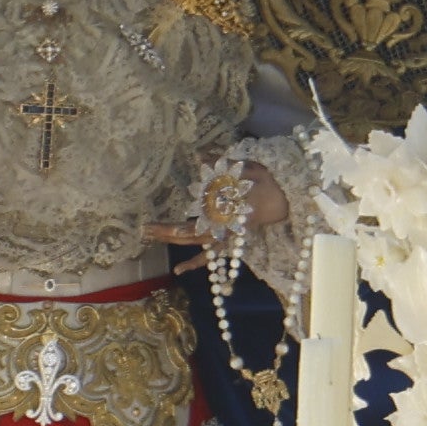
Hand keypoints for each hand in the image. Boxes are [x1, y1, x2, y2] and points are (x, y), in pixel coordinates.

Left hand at [146, 165, 294, 258]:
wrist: (283, 198)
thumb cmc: (262, 181)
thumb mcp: (243, 168)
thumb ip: (220, 164)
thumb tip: (199, 156)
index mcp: (225, 211)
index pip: (195, 223)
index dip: (174, 227)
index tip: (156, 224)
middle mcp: (222, 227)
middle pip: (189, 234)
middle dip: (166, 232)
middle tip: (144, 229)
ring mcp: (224, 235)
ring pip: (194, 242)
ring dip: (171, 239)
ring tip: (149, 235)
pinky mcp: (226, 239)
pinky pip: (209, 255)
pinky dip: (194, 263)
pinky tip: (178, 269)